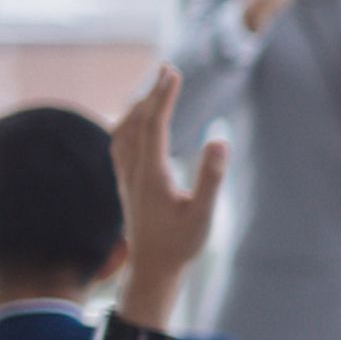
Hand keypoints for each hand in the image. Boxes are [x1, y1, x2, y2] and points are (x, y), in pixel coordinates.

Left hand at [108, 66, 225, 323]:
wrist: (152, 270)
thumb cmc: (181, 244)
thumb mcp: (204, 214)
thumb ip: (211, 177)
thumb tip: (220, 139)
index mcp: (152, 174)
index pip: (155, 124)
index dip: (163, 96)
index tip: (173, 72)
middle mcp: (133, 171)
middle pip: (137, 121)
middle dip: (152, 93)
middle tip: (168, 69)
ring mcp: (126, 178)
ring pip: (124, 131)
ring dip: (138, 106)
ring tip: (154, 90)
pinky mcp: (126, 185)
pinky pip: (120, 144)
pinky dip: (127, 124)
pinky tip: (135, 123)